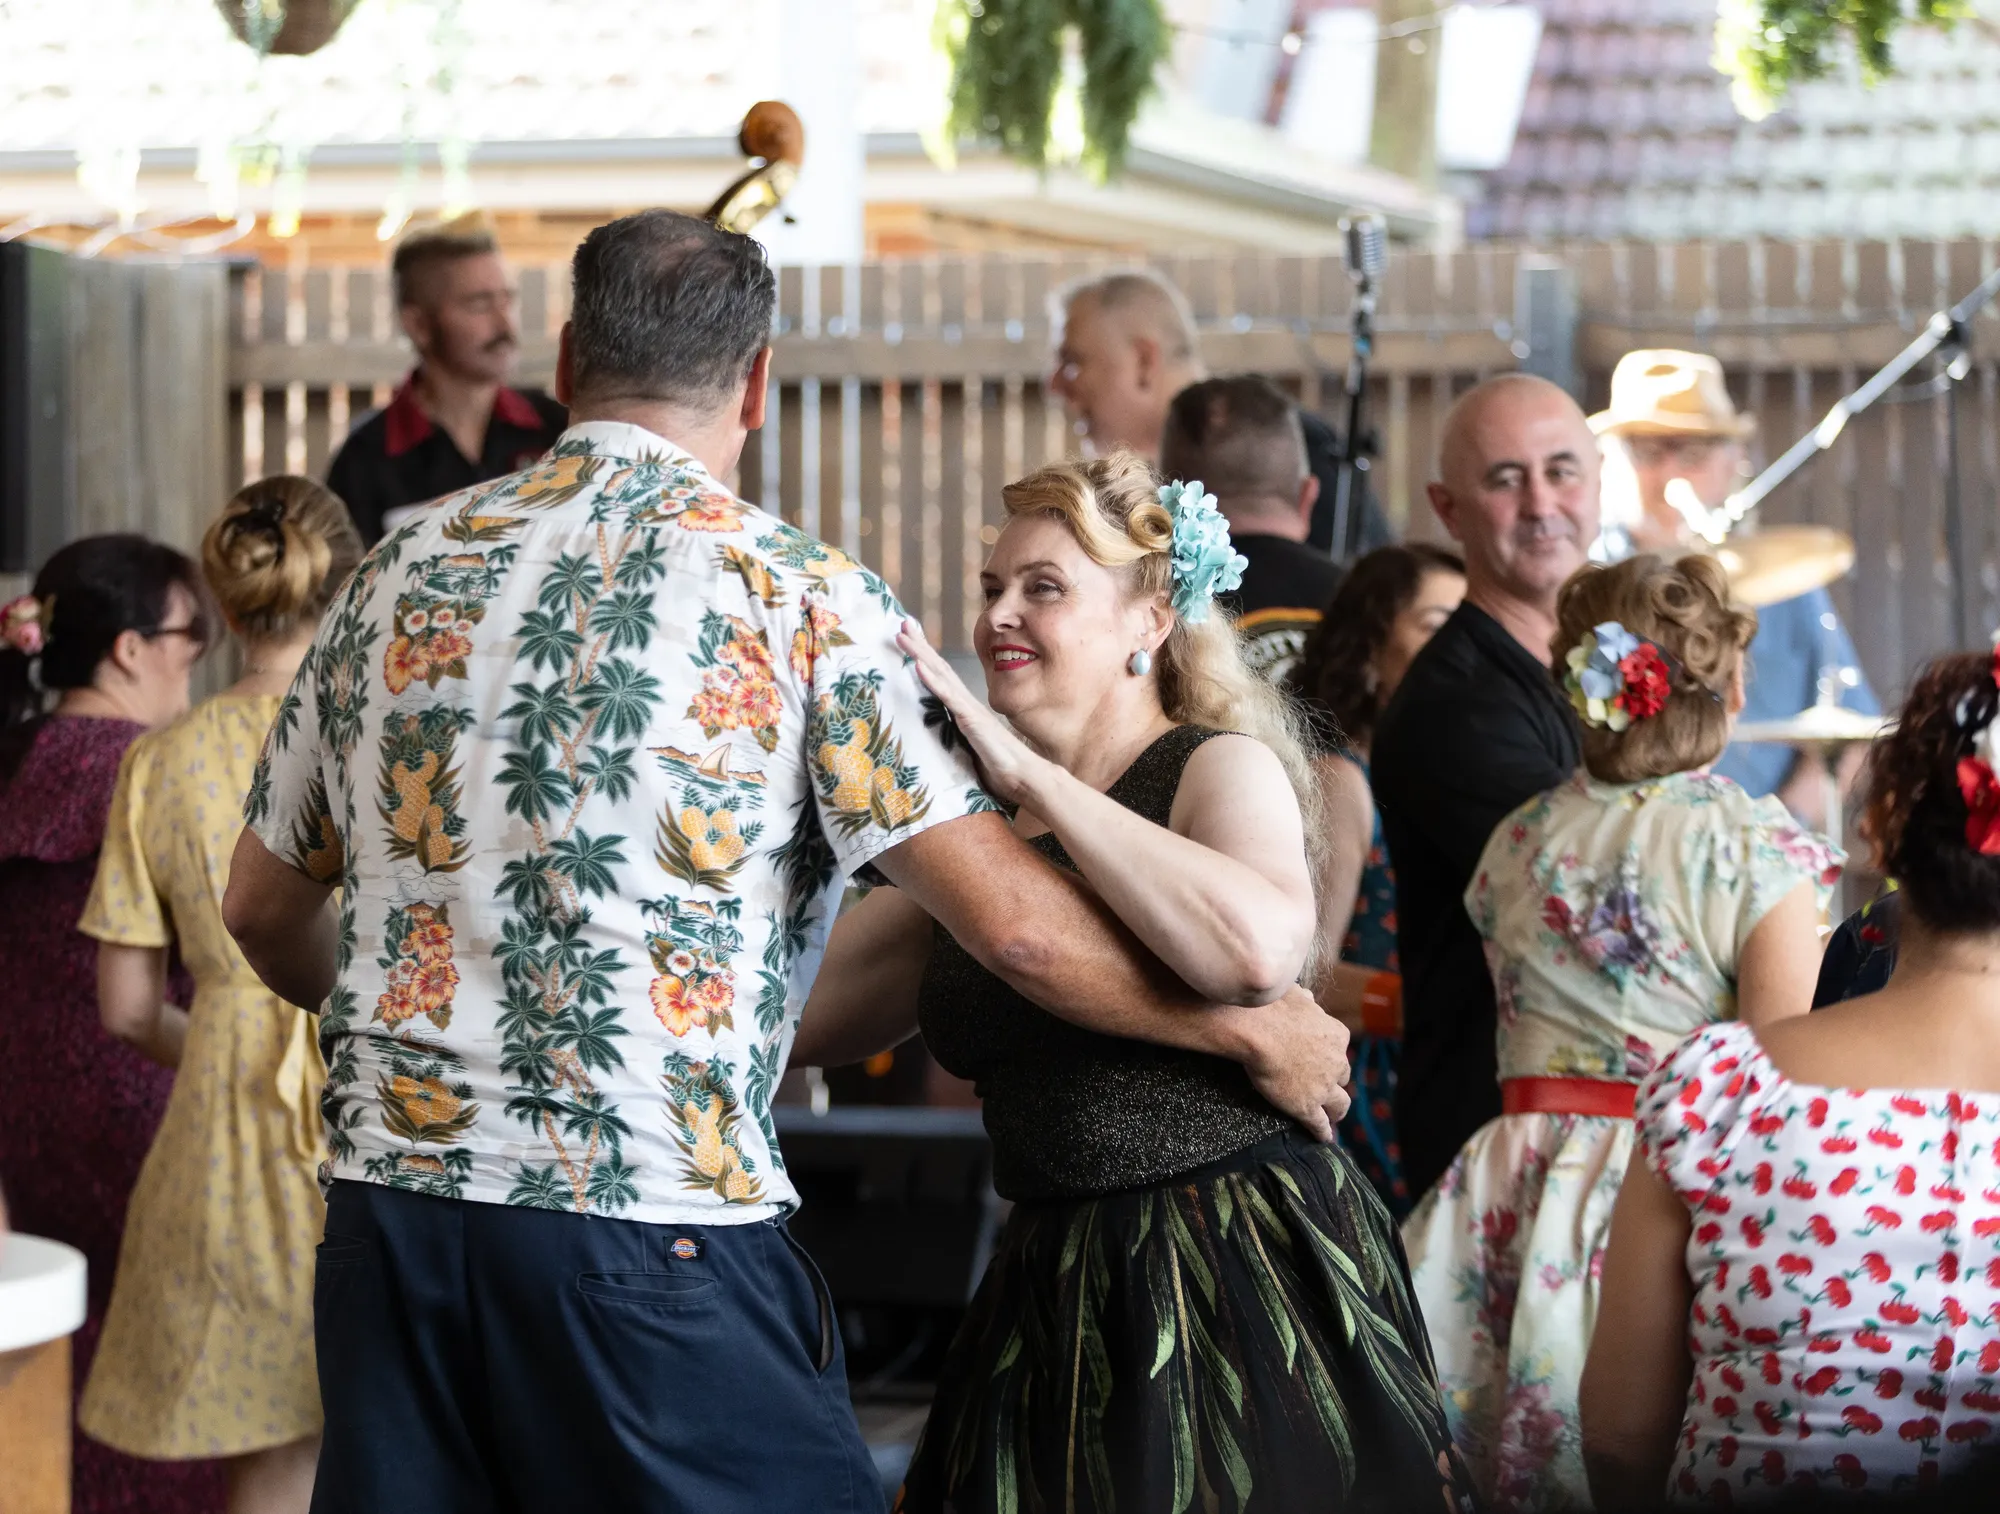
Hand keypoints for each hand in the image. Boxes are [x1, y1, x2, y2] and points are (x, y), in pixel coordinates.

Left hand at [896, 618, 1048, 807]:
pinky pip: (948, 697)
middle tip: (901, 623)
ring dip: (920, 653)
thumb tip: (940, 745)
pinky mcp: (971, 720)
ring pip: (940, 675)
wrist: (1024, 777)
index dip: (926, 657)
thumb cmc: (1000, 768)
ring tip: (902, 634)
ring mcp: (969, 709)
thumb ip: (957, 741)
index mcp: (964, 709)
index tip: (910, 639)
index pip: (942, 677)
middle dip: (920, 644)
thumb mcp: (970, 751)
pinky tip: (918, 665)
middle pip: (939, 667)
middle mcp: (966, 703)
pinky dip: (933, 679)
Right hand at [1233, 983, 1351, 1140]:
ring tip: (1332, 1117)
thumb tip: (1307, 996)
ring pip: (1341, 1104)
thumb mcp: (1294, 995)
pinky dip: (1322, 1133)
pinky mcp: (1307, 1107)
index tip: (1323, 1058)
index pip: (1339, 1048)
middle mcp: (1336, 1062)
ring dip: (1337, 1110)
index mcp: (1336, 1035)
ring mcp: (1324, 1087)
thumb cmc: (1272, 1007)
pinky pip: (1320, 1124)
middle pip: (1343, 1076)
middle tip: (1327, 1087)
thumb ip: (1305, 1000)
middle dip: (1336, 1081)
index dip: (1331, 1055)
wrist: (1259, 1030)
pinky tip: (1322, 1138)